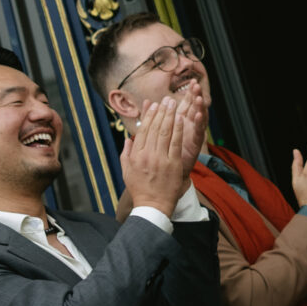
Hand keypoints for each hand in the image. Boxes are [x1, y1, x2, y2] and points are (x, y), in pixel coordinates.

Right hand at [121, 85, 205, 212]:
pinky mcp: (173, 164)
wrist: (153, 206)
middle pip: (154, 128)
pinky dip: (178, 129)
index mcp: (136, 156)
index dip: (148, 116)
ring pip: (165, 132)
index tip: (153, 105)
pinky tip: (180, 118)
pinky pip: (176, 143)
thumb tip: (127, 139)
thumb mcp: (126, 171)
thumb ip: (126, 154)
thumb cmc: (140, 189)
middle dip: (161, 111)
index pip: (143, 131)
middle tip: (166, 99)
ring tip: (173, 103)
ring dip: (169, 116)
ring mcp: (161, 159)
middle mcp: (147, 155)